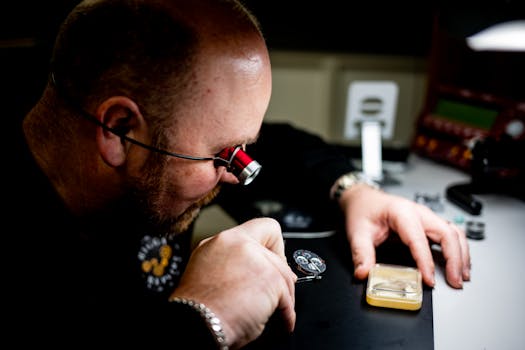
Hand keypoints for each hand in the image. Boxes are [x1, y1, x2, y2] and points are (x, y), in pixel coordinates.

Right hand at [171, 217, 296, 348]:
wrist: (195, 325)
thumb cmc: (199, 310)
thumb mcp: (208, 273)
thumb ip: (233, 263)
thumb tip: (256, 271)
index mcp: (221, 241)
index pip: (263, 227)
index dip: (272, 247)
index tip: (268, 264)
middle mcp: (238, 243)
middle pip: (277, 254)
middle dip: (279, 277)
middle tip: (274, 294)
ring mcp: (256, 258)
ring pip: (285, 275)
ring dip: (283, 297)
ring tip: (275, 313)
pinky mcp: (270, 278)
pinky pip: (288, 297)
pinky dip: (286, 314)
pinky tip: (279, 322)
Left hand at [339, 184, 470, 288]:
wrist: (364, 200)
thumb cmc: (363, 211)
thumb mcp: (357, 232)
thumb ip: (361, 254)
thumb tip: (364, 273)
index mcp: (401, 212)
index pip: (418, 239)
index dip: (426, 261)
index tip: (429, 280)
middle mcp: (418, 213)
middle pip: (446, 233)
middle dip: (455, 258)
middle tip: (454, 281)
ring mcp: (426, 218)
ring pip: (454, 233)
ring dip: (462, 254)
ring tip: (462, 276)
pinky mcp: (428, 224)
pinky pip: (451, 234)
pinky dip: (459, 249)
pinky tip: (459, 264)